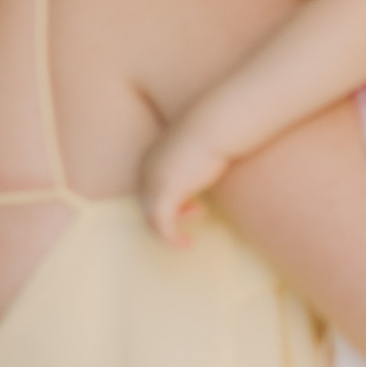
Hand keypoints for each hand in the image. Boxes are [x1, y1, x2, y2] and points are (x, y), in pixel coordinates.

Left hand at [138, 128, 228, 245]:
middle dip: (173, 215)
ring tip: (187, 240)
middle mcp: (148, 168)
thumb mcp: (202, 149)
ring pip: (152, 217)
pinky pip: (161, 224)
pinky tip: (185, 243)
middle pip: (149, 203)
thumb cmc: (218, 132)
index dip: (173, 202)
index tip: (198, 205)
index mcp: (153, 157)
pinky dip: (171, 238)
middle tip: (200, 212)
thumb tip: (206, 170)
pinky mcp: (165, 192)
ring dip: (169, 231)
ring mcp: (154, 181)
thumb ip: (197, 163)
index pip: (152, 188)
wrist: (217, 123)